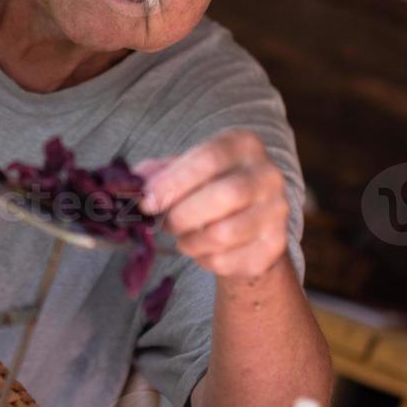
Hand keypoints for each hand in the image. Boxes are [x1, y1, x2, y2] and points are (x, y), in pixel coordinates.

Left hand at [136, 130, 289, 279]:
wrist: (247, 217)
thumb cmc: (207, 185)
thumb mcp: (183, 169)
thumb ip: (156, 174)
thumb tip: (130, 185)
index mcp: (243, 145)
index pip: (209, 159)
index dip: (174, 182)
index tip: (147, 202)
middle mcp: (268, 175)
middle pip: (224, 196)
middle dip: (182, 215)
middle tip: (163, 224)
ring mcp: (276, 212)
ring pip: (224, 234)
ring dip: (190, 241)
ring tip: (182, 235)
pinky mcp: (274, 247)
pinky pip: (228, 261)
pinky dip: (204, 259)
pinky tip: (202, 248)